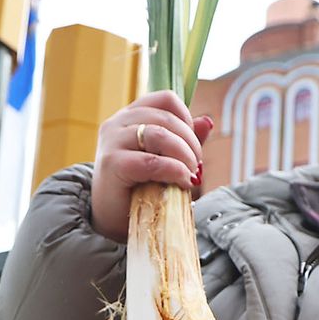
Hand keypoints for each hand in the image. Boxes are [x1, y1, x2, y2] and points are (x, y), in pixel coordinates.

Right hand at [90, 91, 214, 241]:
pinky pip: (151, 161)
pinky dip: (174, 171)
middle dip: (190, 143)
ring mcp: (112, 141)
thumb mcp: (164, 159)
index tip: (191, 143)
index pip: (166, 99)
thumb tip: (208, 121)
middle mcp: (118, 123)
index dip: (186, 118)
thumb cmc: (137, 189)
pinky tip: (181, 182)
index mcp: (130, 116)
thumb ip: (183, 140)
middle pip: (166, 118)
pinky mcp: (112, 164)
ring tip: (190, 174)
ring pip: (160, 134)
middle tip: (196, 166)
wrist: (110, 220)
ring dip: (184, 155)